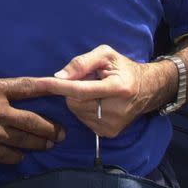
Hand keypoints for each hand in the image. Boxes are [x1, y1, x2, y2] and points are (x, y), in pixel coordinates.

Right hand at [0, 49, 64, 164]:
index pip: (26, 87)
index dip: (47, 87)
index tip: (63, 88)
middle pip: (34, 121)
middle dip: (50, 128)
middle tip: (62, 132)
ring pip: (26, 140)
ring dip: (40, 143)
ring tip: (50, 145)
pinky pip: (10, 156)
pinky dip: (17, 157)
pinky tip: (20, 158)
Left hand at [39, 44, 168, 137]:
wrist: (147, 90)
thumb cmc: (123, 68)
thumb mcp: (105, 54)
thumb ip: (82, 62)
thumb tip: (59, 76)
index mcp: (118, 88)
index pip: (81, 90)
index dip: (59, 86)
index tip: (40, 83)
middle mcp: (117, 110)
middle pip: (75, 102)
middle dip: (72, 89)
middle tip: (87, 80)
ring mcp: (113, 125)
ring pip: (77, 111)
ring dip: (78, 99)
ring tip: (94, 90)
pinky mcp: (109, 133)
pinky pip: (83, 119)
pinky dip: (84, 109)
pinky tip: (97, 102)